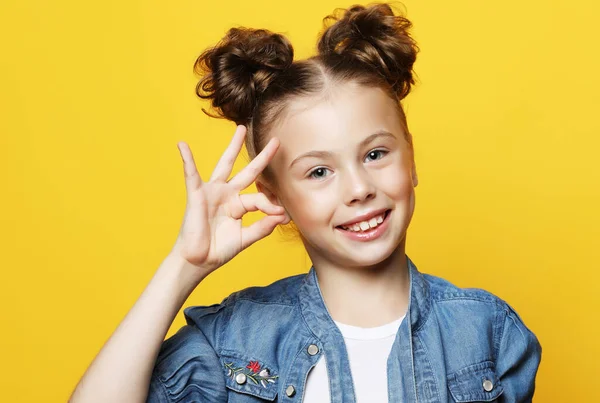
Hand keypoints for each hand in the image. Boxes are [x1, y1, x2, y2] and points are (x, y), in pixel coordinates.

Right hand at [172, 125, 285, 276]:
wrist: (197, 262)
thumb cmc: (217, 250)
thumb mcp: (245, 238)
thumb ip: (263, 227)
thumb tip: (282, 216)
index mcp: (238, 205)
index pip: (260, 198)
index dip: (271, 205)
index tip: (283, 215)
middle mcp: (227, 195)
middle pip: (248, 172)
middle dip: (262, 158)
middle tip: (276, 142)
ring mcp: (213, 192)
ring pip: (225, 165)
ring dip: (233, 147)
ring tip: (240, 129)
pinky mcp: (197, 194)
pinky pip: (191, 174)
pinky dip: (187, 160)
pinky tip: (182, 146)